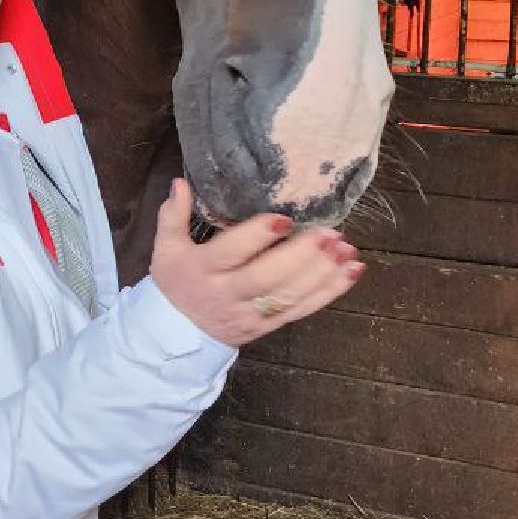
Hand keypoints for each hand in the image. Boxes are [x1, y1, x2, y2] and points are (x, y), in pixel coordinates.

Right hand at [147, 178, 363, 347]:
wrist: (176, 336)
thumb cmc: (176, 284)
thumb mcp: (165, 249)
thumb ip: (172, 215)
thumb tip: (180, 182)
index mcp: (203, 270)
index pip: (232, 253)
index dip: (257, 237)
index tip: (284, 219)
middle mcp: (228, 294)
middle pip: (267, 278)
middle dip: (301, 257)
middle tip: (330, 234)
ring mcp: (251, 314)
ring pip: (289, 296)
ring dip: (322, 273)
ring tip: (347, 249)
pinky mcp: (269, 326)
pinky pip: (302, 310)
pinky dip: (330, 292)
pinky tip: (352, 272)